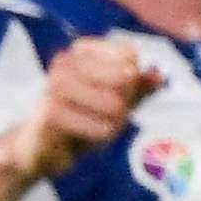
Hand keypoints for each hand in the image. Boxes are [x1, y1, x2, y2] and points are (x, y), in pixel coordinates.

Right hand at [13, 36, 154, 179]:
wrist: (41, 149)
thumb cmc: (80, 120)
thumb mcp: (113, 102)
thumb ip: (136, 88)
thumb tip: (159, 76)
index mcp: (81, 51)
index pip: (128, 53)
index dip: (133, 77)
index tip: (118, 91)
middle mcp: (65, 62)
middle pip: (124, 77)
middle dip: (124, 101)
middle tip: (109, 115)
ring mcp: (55, 85)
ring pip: (113, 102)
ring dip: (114, 121)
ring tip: (99, 127)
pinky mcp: (50, 111)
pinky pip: (97, 125)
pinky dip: (99, 134)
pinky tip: (88, 137)